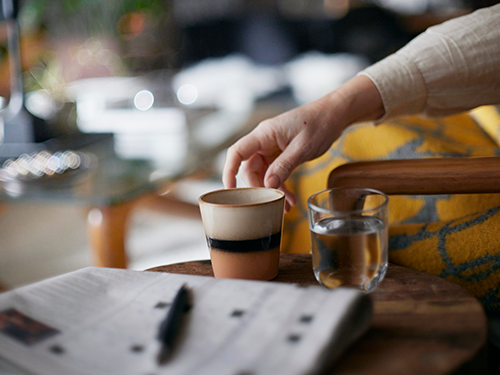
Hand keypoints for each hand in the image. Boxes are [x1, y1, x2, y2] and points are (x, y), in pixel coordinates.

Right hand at [222, 75, 383, 207]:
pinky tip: (289, 198)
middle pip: (249, 168)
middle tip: (270, 203)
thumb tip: (268, 186)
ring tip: (285, 206)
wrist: (334, 114)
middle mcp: (264, 140)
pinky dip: (280, 186)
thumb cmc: (319, 124)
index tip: (229, 191)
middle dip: (258, 188)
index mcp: (264, 134)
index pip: (237, 152)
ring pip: (262, 173)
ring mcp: (272, 147)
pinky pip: (274, 173)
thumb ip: (284, 166)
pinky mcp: (281, 153)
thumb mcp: (302, 148)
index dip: (229, 171)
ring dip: (271, 190)